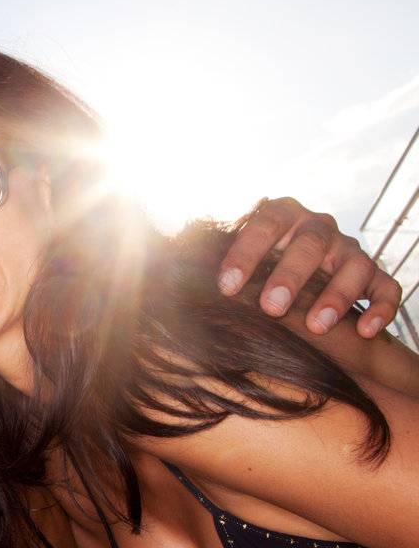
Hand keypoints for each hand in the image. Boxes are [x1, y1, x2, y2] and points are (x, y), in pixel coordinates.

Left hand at [217, 197, 399, 337]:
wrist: (298, 280)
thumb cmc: (255, 271)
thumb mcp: (234, 262)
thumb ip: (206, 262)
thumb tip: (161, 277)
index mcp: (281, 216)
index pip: (265, 222)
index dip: (246, 252)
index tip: (226, 286)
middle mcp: (317, 228)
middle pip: (310, 243)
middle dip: (290, 275)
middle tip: (271, 307)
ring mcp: (348, 252)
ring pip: (352, 265)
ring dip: (336, 295)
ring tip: (316, 326)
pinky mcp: (374, 278)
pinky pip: (386, 288)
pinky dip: (379, 308)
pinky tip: (363, 331)